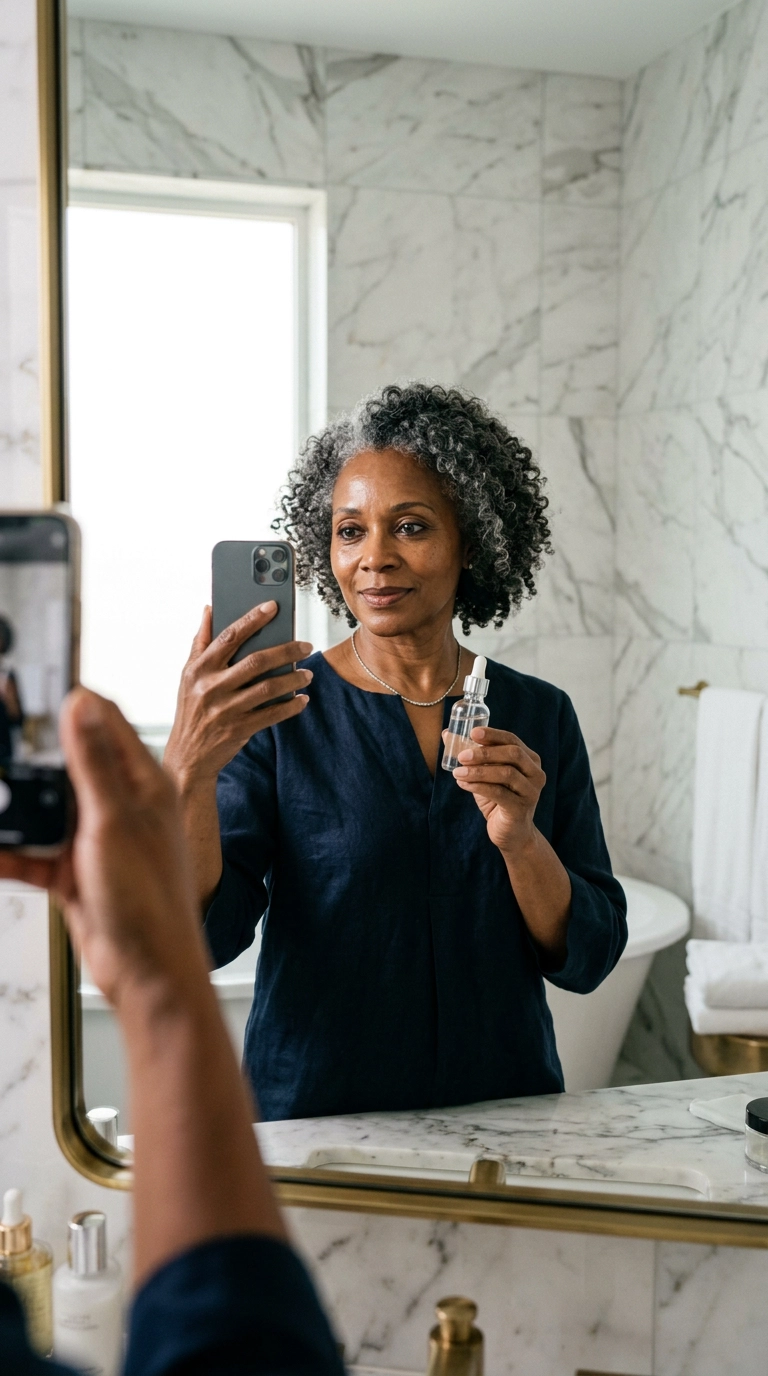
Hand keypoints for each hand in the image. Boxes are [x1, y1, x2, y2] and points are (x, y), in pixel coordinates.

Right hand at [0, 689, 208, 1006]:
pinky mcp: (75, 869)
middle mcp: (121, 803)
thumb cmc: (150, 901)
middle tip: (0, 747)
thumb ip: (93, 763)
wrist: (148, 973)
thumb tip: (80, 704)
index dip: (67, 703)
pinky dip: (10, 848)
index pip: (105, 721)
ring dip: (16, 803)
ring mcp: (96, 836)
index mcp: (144, 781)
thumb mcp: (113, 821)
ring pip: (45, 805)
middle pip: (67, 761)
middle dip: (30, 754)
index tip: (26, 693)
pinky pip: (33, 850)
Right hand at [164, 603, 312, 791]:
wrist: (187, 757)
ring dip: (293, 678)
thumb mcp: (188, 675)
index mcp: (199, 669)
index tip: (273, 607)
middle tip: (306, 645)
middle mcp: (211, 687)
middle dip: (286, 650)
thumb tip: (209, 609)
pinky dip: (290, 706)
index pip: (229, 637)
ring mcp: (226, 710)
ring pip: (268, 688)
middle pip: (256, 661)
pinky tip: (302, 699)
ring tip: (308, 673)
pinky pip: (272, 714)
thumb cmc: (191, 710)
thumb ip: (200, 642)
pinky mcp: (239, 729)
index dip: (252, 619)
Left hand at [450, 725, 546, 859]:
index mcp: (530, 760)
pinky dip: (478, 787)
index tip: (472, 732)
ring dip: (478, 771)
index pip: (512, 741)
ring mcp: (531, 792)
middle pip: (513, 754)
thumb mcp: (485, 775)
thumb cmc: (498, 800)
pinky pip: (499, 793)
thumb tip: (447, 734)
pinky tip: (463, 784)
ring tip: (458, 773)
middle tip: (461, 756)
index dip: (493, 735)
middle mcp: (535, 774)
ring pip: (505, 774)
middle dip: (485, 753)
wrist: (511, 834)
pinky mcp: (521, 809)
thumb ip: (471, 756)